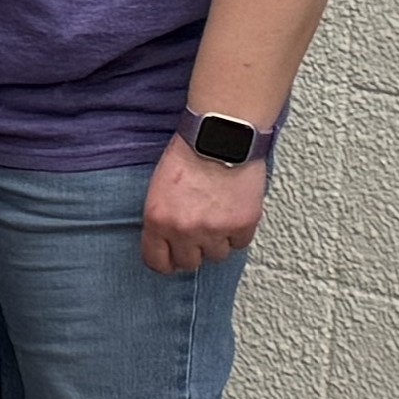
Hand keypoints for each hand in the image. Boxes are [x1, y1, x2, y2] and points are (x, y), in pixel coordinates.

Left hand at [141, 137, 267, 275]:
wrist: (220, 136)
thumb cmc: (190, 152)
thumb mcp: (159, 188)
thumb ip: (163, 218)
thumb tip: (170, 240)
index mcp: (157, 220)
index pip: (157, 262)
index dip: (167, 261)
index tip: (173, 258)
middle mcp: (183, 229)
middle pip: (189, 263)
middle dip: (194, 250)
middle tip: (200, 234)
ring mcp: (214, 230)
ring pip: (217, 256)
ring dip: (218, 241)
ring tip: (219, 217)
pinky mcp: (241, 225)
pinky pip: (240, 244)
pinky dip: (239, 232)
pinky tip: (234, 212)